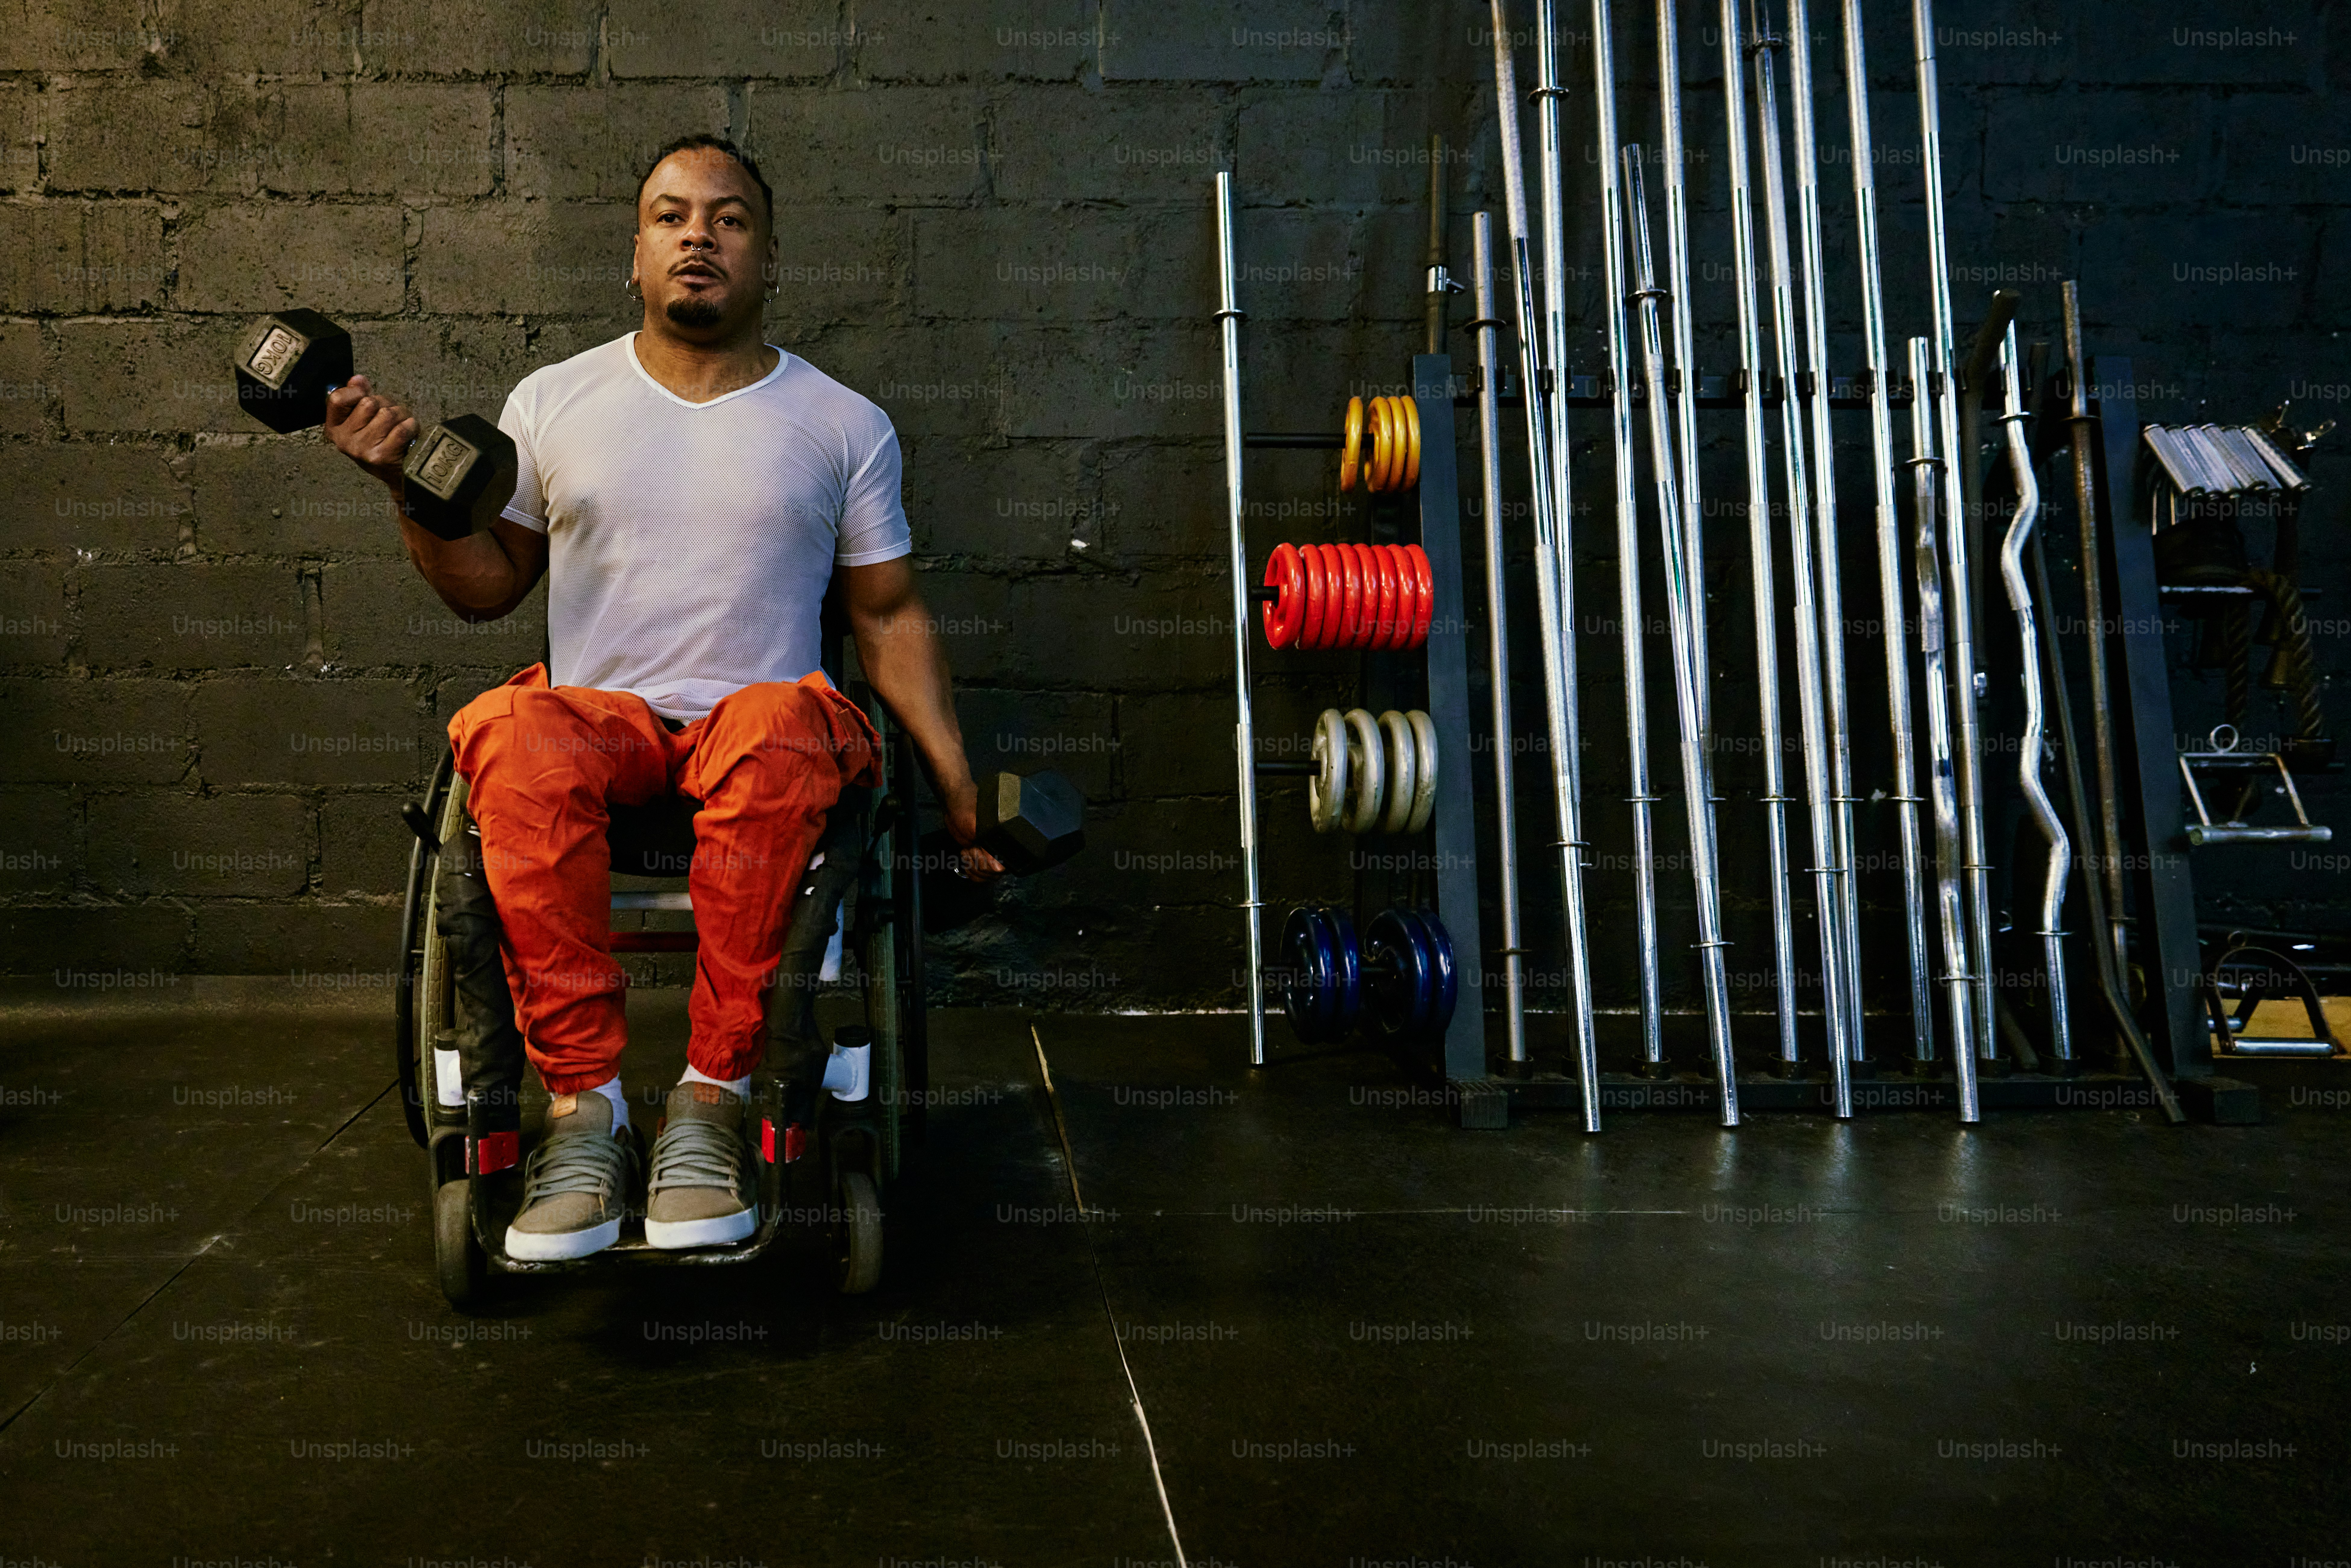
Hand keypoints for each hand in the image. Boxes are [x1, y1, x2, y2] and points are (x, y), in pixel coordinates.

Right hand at [323, 374, 418, 488]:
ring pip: (387, 413)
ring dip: (401, 415)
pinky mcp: (382, 456)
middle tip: (392, 418)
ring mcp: (363, 449)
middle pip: (369, 403)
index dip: (356, 391)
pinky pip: (402, 428)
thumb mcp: (365, 421)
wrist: (398, 475)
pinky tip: (409, 434)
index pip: (337, 399)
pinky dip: (411, 426)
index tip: (367, 395)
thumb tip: (357, 379)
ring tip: (401, 426)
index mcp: (335, 430)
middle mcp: (345, 441)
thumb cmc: (382, 443)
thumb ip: (358, 398)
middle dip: (386, 404)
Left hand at [943, 780, 1005, 882]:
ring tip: (967, 851)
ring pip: (986, 877)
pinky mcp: (982, 858)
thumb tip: (999, 867)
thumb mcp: (977, 827)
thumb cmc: (967, 810)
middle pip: (992, 875)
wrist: (955, 806)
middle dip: (977, 864)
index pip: (1000, 869)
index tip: (975, 849)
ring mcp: (992, 856)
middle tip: (970, 848)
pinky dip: (971, 871)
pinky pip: (981, 876)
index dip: (985, 864)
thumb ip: (988, 845)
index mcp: (1006, 842)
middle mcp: (1002, 851)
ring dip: (972, 867)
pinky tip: (967, 859)